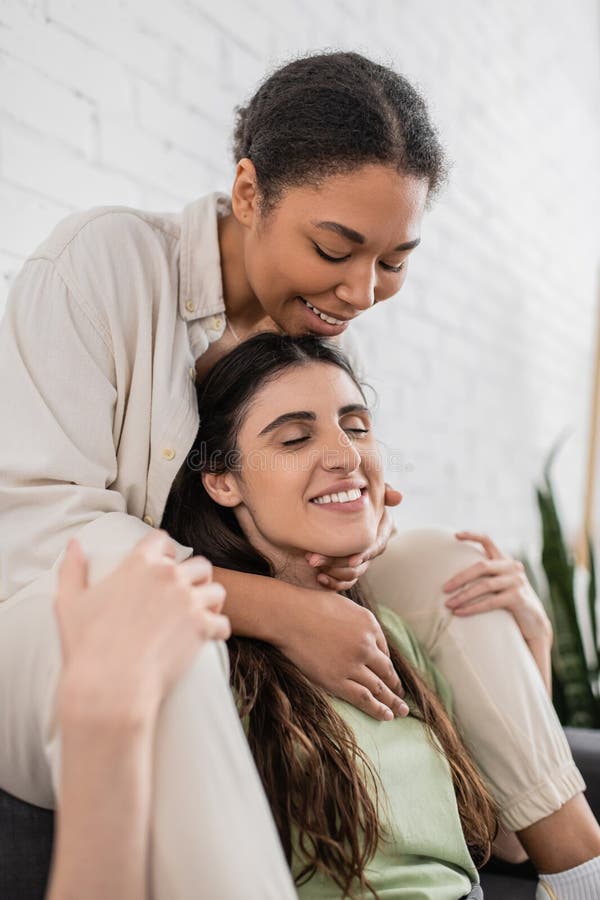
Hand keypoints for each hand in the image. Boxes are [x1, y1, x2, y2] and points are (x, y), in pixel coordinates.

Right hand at [54, 531, 230, 725]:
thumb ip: (72, 568)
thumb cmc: (86, 645)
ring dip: (211, 602)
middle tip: (189, 595)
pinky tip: (210, 637)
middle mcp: (168, 576)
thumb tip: (74, 544)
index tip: (166, 563)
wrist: (109, 684)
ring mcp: (188, 600)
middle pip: (198, 565)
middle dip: (196, 578)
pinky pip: (223, 622)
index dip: (165, 550)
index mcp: (139, 564)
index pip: (162, 540)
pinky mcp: (202, 626)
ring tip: (203, 615)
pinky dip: (218, 630)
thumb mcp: (68, 602)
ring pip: (216, 591)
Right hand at [277, 587, 408, 721]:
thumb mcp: (342, 605)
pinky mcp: (336, 680)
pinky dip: (377, 708)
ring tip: (401, 711)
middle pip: (387, 671)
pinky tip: (386, 716)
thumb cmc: (308, 605)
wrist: (287, 615)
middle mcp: (366, 645)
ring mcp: (353, 664)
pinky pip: (363, 698)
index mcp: (369, 624)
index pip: (385, 651)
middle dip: (396, 686)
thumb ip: (356, 622)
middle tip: (403, 697)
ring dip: (392, 701)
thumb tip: (361, 635)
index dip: (388, 666)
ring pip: (379, 688)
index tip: (391, 677)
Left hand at [305, 484, 402, 590]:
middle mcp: (371, 546)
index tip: (352, 559)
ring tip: (312, 563)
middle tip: (314, 559)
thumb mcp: (368, 489)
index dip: (366, 553)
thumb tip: (398, 497)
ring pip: (351, 574)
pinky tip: (319, 578)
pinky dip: (332, 583)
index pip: (376, 545)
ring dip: (332, 572)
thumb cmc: (354, 491)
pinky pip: (343, 583)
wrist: (332, 501)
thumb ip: (383, 490)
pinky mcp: (346, 569)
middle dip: (338, 563)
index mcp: (380, 529)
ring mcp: (359, 560)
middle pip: (360, 563)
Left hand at [443, 531, 552, 643]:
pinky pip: (490, 602)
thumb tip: (454, 576)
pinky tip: (460, 612)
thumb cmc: (510, 602)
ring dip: (463, 596)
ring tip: (448, 605)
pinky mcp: (518, 598)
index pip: (488, 541)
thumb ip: (486, 574)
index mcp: (505, 560)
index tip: (455, 535)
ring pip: (484, 585)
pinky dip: (473, 608)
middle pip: (481, 566)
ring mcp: (517, 582)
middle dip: (460, 578)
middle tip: (444, 589)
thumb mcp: (500, 583)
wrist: (534, 622)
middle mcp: (512, 567)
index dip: (472, 536)